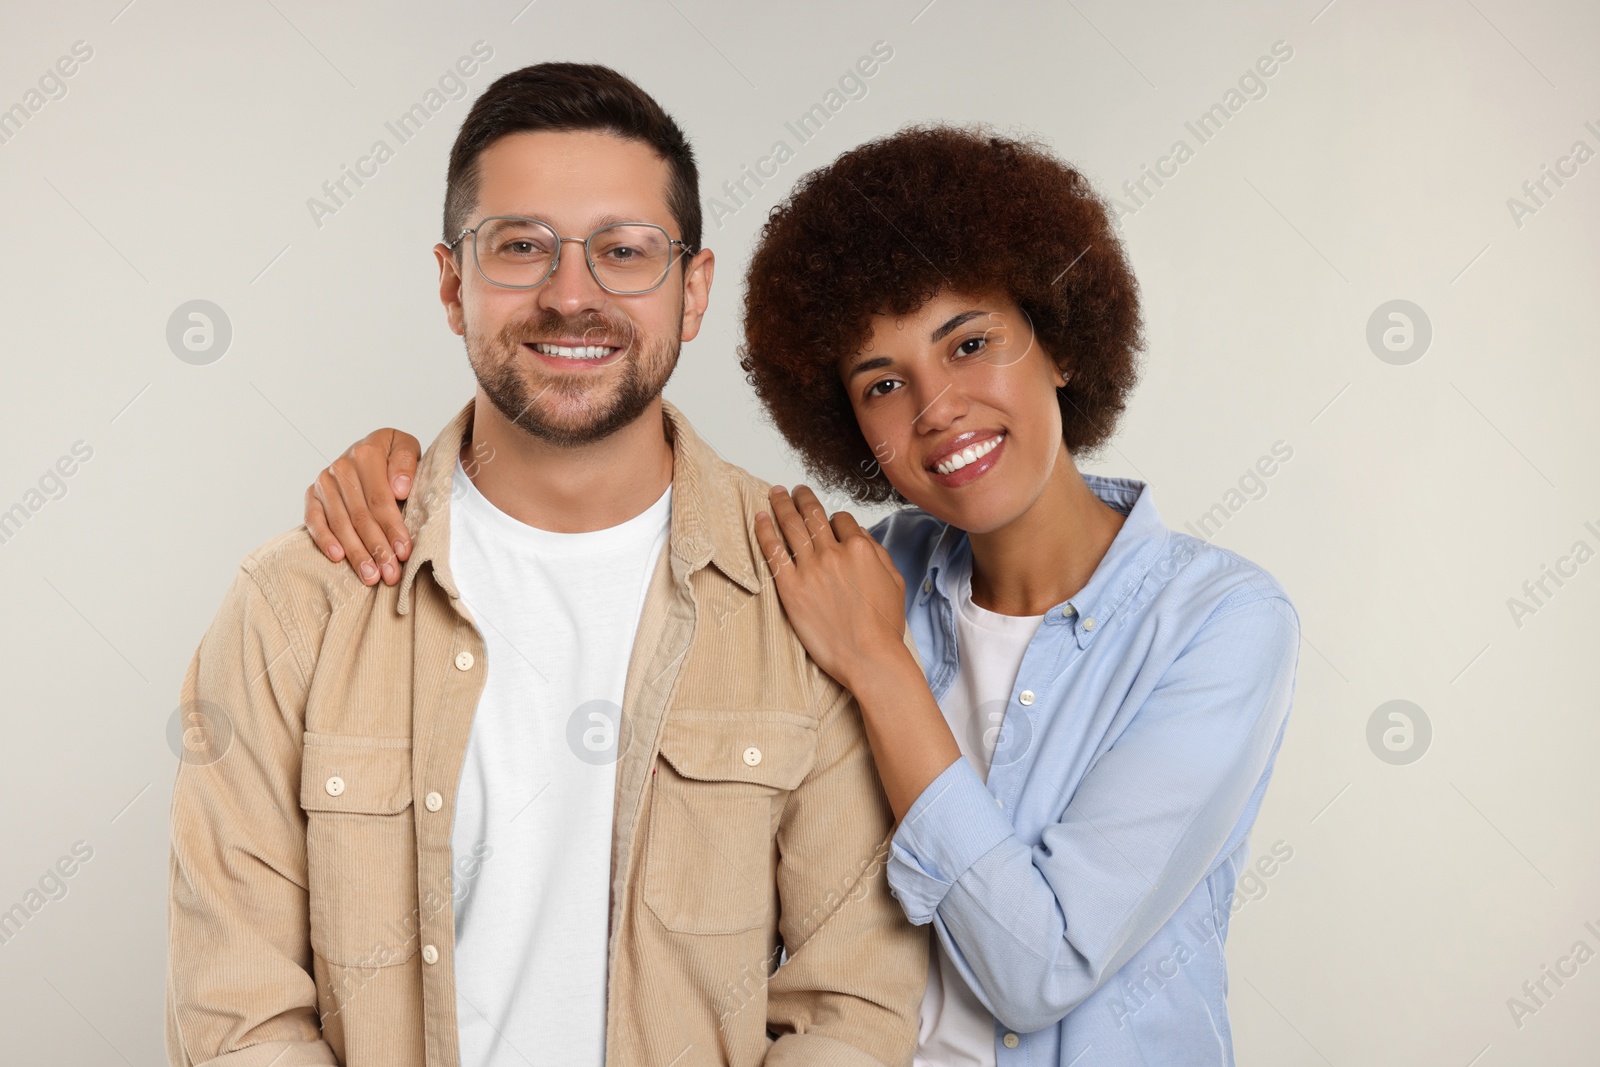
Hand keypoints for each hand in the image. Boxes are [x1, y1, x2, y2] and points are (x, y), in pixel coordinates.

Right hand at [304, 428, 421, 585]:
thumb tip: (399, 488)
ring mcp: (325, 481)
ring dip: (356, 552)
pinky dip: (324, 539)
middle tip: (389, 574)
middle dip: (376, 548)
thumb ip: (406, 463)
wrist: (374, 448)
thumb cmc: (395, 457)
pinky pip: (314, 519)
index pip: (380, 499)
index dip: (392, 528)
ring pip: (340, 523)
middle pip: (361, 516)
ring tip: (370, 576)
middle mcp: (342, 466)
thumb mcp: (408, 449)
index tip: (404, 552)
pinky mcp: (312, 494)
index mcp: (367, 454)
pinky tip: (337, 558)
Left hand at [753, 485, 908, 689]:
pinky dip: (764, 530)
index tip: (827, 523)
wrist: (868, 656)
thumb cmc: (884, 626)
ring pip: (791, 526)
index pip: (841, 520)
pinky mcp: (790, 587)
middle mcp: (834, 552)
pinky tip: (760, 517)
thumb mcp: (894, 582)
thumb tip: (860, 535)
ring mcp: (810, 569)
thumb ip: (878, 553)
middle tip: (794, 489)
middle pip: (813, 515)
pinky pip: (773, 551)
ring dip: (781, 504)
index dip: (833, 520)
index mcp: (861, 549)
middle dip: (802, 497)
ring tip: (775, 493)